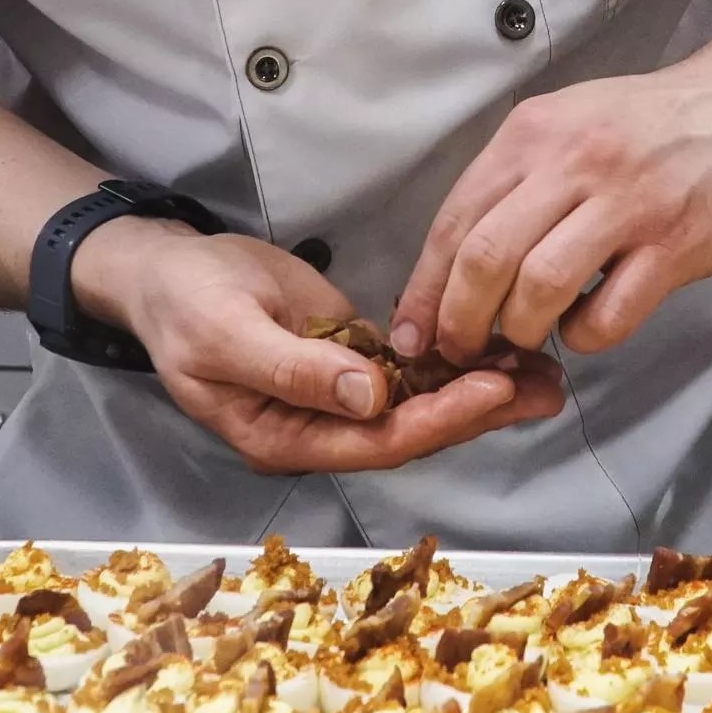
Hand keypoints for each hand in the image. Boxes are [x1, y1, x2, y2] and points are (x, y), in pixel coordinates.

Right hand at [72, 220, 563, 473]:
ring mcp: (339, 397)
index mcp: (284, 437)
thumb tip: (369, 396)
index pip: (374, 441)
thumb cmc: (184, 303)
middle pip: (410, 431)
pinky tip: (507, 350)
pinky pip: (414, 372)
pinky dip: (458, 363)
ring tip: (546, 376)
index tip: (492, 386)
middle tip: (544, 388)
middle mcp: (320, 429)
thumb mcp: (228, 333)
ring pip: (421, 404)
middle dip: (479, 410)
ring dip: (482, 391)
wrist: (166, 271)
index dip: (436, 418)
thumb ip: (296, 369)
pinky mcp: (353, 361)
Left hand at [391, 60, 711, 366]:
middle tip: (462, 350)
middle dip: (461, 321)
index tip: (412, 334)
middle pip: (486, 258)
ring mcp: (628, 202)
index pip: (454, 221)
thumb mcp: (564, 124)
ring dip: (522, 330)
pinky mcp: (676, 243)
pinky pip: (610, 313)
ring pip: (541, 288)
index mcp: (533, 133)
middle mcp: (574, 161)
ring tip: (528, 336)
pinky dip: (586, 335)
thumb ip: (512, 184)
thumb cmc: (644, 126)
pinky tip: (590, 323)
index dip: (424, 290)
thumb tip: (451, 267)